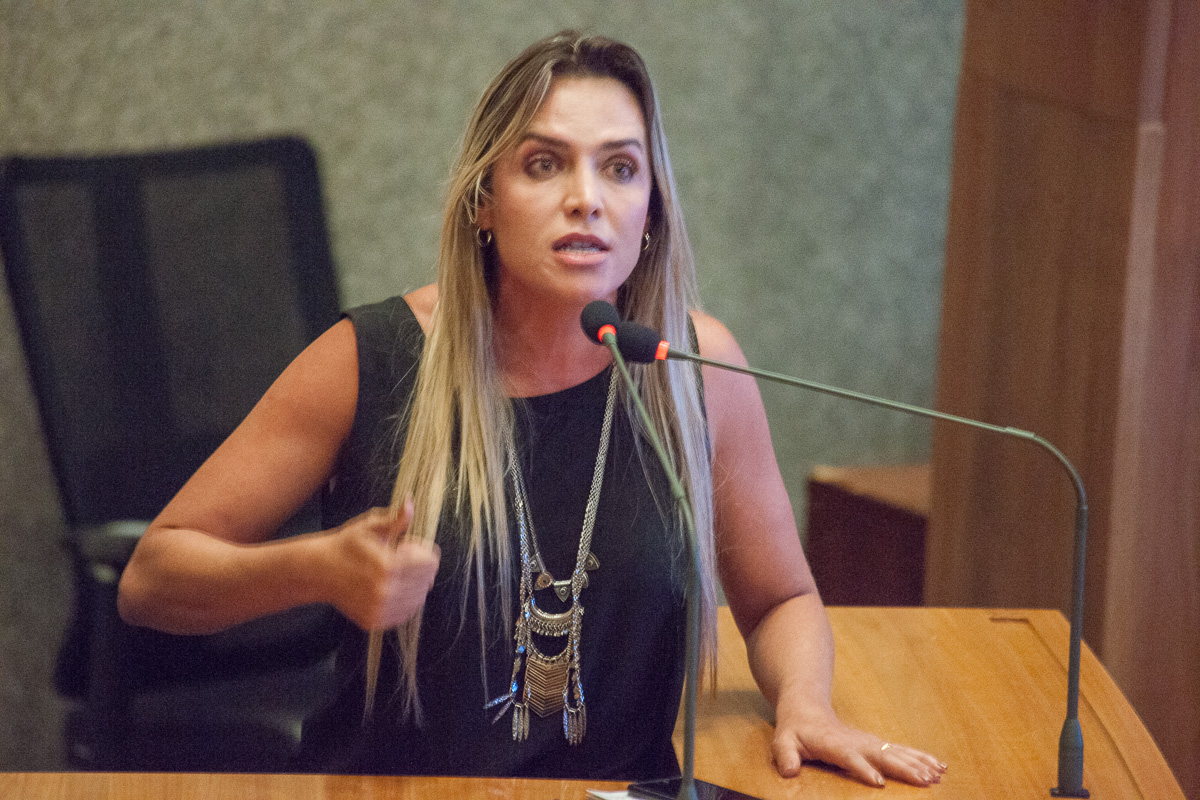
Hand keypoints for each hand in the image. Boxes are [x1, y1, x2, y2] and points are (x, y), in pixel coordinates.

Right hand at [321, 504, 439, 630]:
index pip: (430, 563)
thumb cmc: (347, 545)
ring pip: (418, 599)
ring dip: (413, 585)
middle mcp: (385, 592)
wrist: (319, 570)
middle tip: (397, 558)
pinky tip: (390, 588)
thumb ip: (395, 519)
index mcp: (387, 566)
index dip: (421, 550)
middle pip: (427, 581)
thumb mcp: (370, 527)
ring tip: (393, 574)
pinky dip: (403, 601)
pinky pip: (405, 613)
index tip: (405, 545)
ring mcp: (378, 609)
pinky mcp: (373, 621)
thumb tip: (410, 503)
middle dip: (418, 567)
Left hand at [772, 705, 946, 787]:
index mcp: (833, 744)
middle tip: (924, 780)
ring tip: (938, 774)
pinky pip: (901, 750)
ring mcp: (868, 741)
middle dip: (903, 767)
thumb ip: (785, 756)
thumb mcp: (783, 742)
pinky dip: (921, 757)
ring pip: (896, 751)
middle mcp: (855, 741)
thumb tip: (789, 771)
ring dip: (918, 762)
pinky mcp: (875, 743)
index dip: (862, 768)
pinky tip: (938, 766)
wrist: (806, 708)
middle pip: (881, 754)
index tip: (878, 781)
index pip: (849, 757)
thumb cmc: (794, 730)